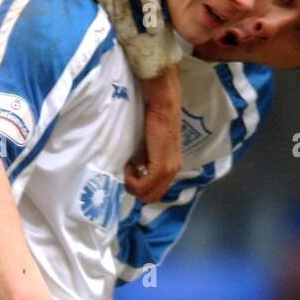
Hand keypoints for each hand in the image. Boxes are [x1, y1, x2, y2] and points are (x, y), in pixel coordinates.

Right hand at [124, 67, 181, 203]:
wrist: (163, 103)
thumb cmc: (155, 117)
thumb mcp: (150, 143)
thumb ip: (147, 157)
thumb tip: (134, 166)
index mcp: (172, 165)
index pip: (155, 190)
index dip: (139, 185)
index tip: (130, 169)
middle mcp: (173, 171)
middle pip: (151, 196)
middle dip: (135, 189)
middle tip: (126, 172)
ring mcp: (169, 170)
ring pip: (147, 194)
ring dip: (132, 185)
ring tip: (127, 167)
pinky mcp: (161, 167)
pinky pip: (142, 186)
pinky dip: (131, 180)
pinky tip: (128, 165)